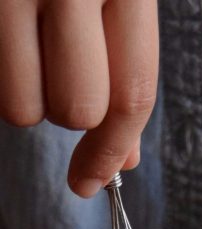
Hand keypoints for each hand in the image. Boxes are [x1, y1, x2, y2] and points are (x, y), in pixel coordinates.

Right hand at [0, 0, 158, 196]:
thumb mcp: (123, 0)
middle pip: (79, 110)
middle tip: (62, 75)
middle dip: (73, 117)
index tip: (92, 182)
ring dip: (29, 100)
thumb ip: (127, 72)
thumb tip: (124, 160)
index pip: (132, 95)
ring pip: (24, 106)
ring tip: (32, 53)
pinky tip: (9, 43)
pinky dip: (2, 79)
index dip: (114, 149)